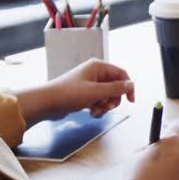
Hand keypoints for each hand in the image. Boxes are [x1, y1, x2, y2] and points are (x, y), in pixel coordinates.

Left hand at [16, 58, 134, 127]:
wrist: (46, 103)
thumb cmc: (69, 94)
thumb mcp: (96, 92)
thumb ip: (116, 89)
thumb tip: (131, 84)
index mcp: (98, 67)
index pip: (121, 74)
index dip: (128, 87)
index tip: (130, 101)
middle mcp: (95, 73)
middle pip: (115, 87)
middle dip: (113, 99)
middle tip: (106, 107)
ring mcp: (89, 84)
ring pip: (107, 96)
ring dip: (104, 106)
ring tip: (95, 111)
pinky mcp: (84, 94)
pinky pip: (98, 101)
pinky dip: (97, 108)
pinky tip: (90, 112)